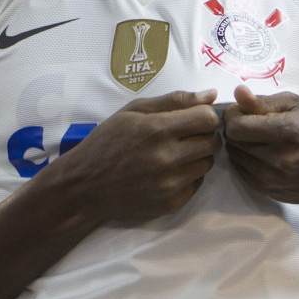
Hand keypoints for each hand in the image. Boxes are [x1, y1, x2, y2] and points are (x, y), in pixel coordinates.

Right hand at [62, 89, 222, 222]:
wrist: (86, 185)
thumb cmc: (108, 141)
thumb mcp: (134, 111)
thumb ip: (174, 101)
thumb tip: (212, 95)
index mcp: (156, 130)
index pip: (207, 119)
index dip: (205, 115)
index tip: (195, 117)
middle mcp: (166, 158)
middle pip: (213, 142)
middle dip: (205, 135)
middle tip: (186, 135)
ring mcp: (169, 184)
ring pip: (207, 164)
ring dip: (198, 156)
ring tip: (175, 153)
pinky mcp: (170, 203)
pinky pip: (197, 184)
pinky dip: (188, 175)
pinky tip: (169, 171)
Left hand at [223, 84, 298, 203]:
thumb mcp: (298, 105)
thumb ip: (265, 101)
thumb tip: (238, 93)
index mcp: (286, 131)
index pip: (237, 126)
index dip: (234, 115)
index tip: (241, 111)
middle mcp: (277, 159)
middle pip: (233, 141)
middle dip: (236, 129)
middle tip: (250, 123)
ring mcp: (272, 179)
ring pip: (236, 157)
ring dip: (240, 145)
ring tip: (258, 139)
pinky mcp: (269, 191)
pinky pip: (242, 172)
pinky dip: (245, 161)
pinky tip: (261, 154)